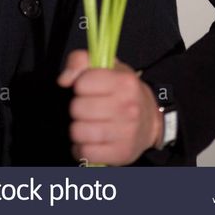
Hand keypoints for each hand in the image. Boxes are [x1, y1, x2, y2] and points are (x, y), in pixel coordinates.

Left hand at [57, 49, 163, 165]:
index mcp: (124, 82)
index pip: (82, 83)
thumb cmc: (124, 92)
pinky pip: (85, 153)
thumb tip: (64, 80)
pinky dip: (81, 149)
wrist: (151, 121)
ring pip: (78, 132)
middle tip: (88, 108)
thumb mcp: (108, 67)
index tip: (88, 89)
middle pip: (77, 109)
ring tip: (88, 125)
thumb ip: (81, 61)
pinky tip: (89, 141)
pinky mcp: (121, 153)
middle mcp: (128, 106)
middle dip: (77, 108)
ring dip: (78, 129)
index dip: (80, 85)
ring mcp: (126, 132)